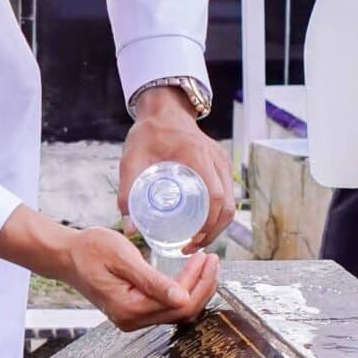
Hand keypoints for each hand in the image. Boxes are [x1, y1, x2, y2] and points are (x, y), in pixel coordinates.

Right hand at [61, 224, 219, 330]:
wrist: (65, 255)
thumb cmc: (89, 250)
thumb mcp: (122, 257)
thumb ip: (153, 280)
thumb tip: (182, 298)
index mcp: (130, 308)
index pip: (179, 303)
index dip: (199, 282)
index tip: (207, 258)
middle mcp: (132, 320)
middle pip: (182, 312)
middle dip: (203, 286)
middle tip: (212, 260)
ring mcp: (132, 318)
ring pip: (176, 312)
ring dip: (195, 290)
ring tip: (205, 265)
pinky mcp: (132, 312)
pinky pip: (165, 308)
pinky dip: (181, 292)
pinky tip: (188, 276)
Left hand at [120, 91, 234, 252]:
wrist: (164, 109)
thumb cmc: (147, 133)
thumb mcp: (131, 160)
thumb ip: (126, 192)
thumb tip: (129, 228)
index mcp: (197, 156)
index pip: (215, 197)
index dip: (208, 224)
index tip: (192, 240)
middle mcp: (216, 159)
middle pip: (228, 205)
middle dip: (213, 231)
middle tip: (191, 247)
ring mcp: (222, 161)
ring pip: (231, 202)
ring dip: (218, 224)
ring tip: (196, 241)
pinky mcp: (222, 164)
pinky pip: (228, 193)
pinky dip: (219, 212)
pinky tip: (202, 224)